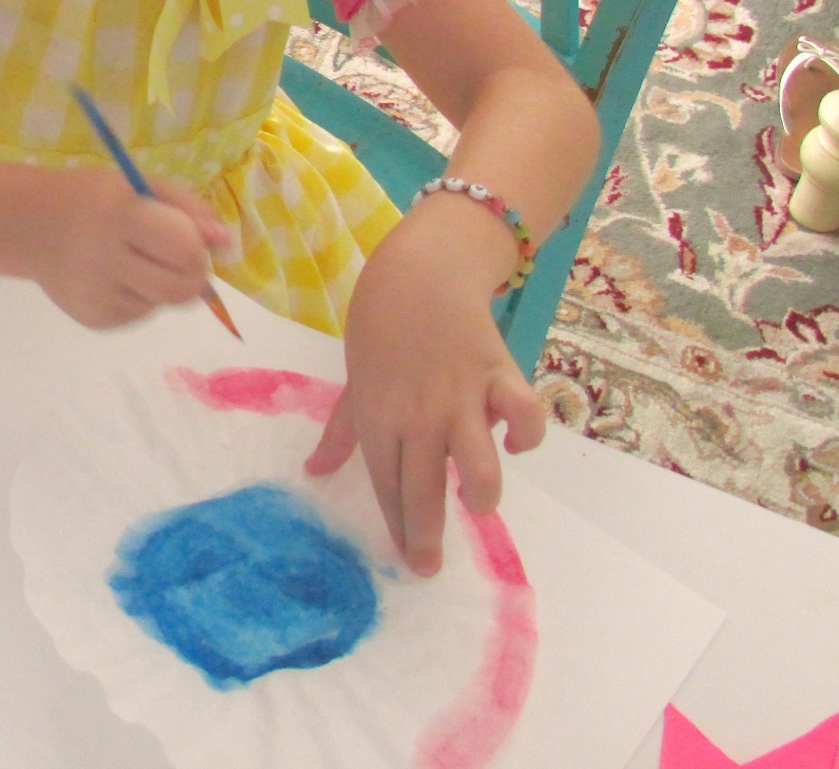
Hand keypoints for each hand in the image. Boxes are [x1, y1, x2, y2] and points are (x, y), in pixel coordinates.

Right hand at [29, 169, 230, 328]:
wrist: (29, 226)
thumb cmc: (94, 199)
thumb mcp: (139, 186)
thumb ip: (189, 208)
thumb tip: (227, 244)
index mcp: (119, 216)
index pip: (184, 249)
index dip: (198, 249)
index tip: (190, 241)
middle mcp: (105, 258)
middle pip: (180, 288)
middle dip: (193, 276)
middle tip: (179, 259)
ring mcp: (98, 294)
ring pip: (163, 303)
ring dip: (164, 285)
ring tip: (138, 263)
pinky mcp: (94, 318)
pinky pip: (141, 312)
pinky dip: (141, 297)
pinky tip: (116, 277)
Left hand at [302, 208, 545, 574]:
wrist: (420, 272)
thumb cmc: (380, 327)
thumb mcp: (353, 381)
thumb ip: (340, 432)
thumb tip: (313, 471)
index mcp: (379, 416)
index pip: (386, 484)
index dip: (397, 526)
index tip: (407, 561)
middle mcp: (419, 414)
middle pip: (424, 487)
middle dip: (426, 533)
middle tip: (429, 566)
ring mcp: (460, 395)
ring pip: (477, 462)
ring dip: (481, 490)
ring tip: (477, 501)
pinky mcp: (499, 373)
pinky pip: (522, 414)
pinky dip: (525, 434)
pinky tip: (515, 442)